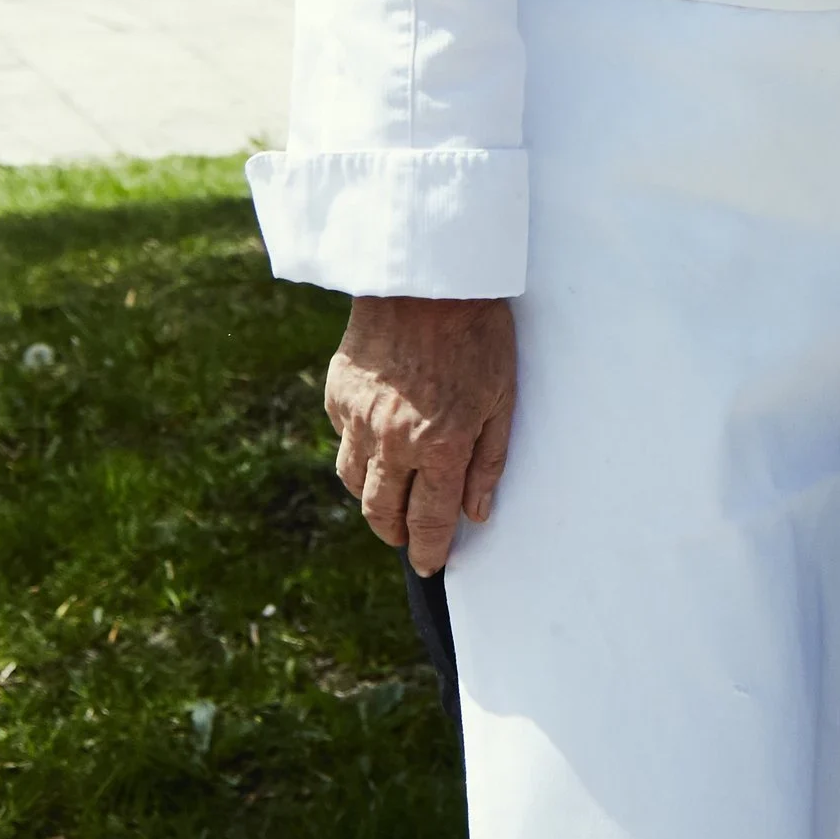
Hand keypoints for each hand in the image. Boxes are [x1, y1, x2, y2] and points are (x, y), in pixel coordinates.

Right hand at [324, 296, 517, 575]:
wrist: (427, 273)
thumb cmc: (477, 330)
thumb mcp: (502, 395)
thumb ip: (489, 460)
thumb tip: (477, 514)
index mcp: (440, 443)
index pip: (428, 521)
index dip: (429, 551)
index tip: (431, 565)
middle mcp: (393, 439)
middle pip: (382, 512)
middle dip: (395, 535)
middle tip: (407, 540)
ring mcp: (358, 416)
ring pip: (354, 481)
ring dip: (372, 497)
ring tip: (391, 495)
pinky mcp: (337, 391)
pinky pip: (342, 437)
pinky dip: (358, 447)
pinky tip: (377, 437)